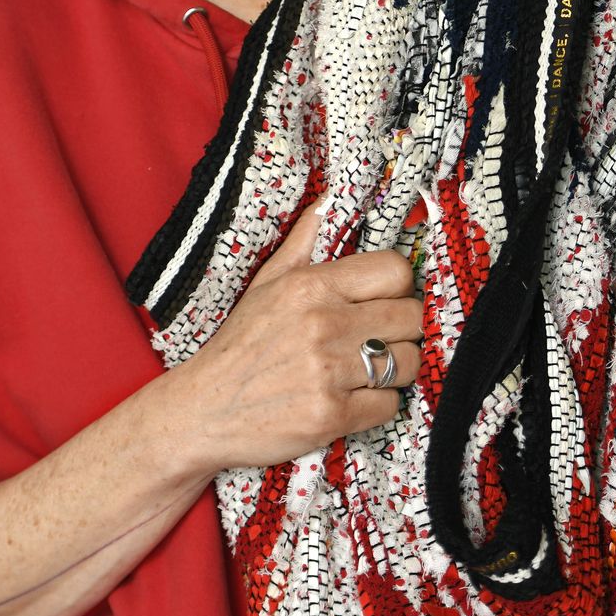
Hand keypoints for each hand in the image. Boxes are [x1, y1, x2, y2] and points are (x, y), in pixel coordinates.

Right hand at [174, 199, 422, 474]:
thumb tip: (328, 200)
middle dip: (402, 330)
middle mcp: (323, 323)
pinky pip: (390, 404)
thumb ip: (303, 241)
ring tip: (367, 371)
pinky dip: (377, 405)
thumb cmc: (239, 345)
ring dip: (395, 370)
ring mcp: (328, 371)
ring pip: (408, 362)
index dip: (400, 287)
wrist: (204, 409)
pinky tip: (351, 398)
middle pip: (411, 317)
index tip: (387, 301)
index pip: (395, 271)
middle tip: (380, 339)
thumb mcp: (265, 284)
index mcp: (310, 285)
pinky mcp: (331, 415)